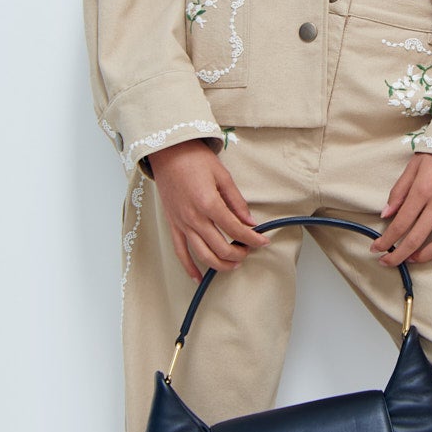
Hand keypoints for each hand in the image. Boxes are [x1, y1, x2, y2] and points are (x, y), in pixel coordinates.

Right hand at [147, 140, 271, 282]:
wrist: (167, 153)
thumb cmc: (195, 160)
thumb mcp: (223, 176)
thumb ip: (237, 202)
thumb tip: (250, 222)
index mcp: (209, 203)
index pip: (236, 229)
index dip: (253, 239)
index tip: (263, 241)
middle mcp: (194, 217)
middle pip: (221, 247)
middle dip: (239, 254)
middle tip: (250, 250)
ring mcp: (182, 223)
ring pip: (202, 255)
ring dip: (220, 264)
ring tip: (234, 264)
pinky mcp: (173, 225)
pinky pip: (180, 252)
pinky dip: (190, 267)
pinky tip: (198, 278)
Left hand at [369, 151, 431, 270]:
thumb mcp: (413, 167)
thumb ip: (398, 191)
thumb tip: (385, 214)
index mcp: (422, 191)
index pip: (400, 223)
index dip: (386, 240)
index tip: (376, 249)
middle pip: (416, 238)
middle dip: (398, 254)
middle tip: (388, 262)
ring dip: (423, 257)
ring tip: (411, 260)